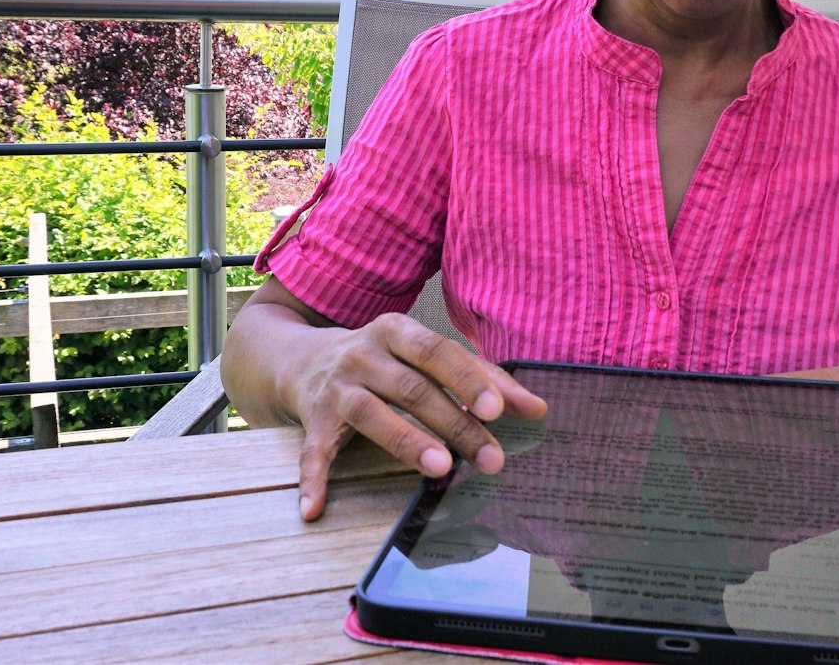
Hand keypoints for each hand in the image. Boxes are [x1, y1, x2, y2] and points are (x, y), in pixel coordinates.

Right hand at [281, 313, 546, 521]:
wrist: (302, 359)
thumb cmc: (385, 359)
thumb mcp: (426, 357)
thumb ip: (480, 378)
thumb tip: (536, 408)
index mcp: (396, 331)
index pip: (437, 352)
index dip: (467, 380)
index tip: (497, 410)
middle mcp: (363, 354)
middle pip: (412, 388)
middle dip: (454, 424)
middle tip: (491, 458)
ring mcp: (336, 388)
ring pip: (370, 413)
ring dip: (406, 442)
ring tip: (440, 468)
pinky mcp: (313, 421)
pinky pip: (313, 452)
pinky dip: (313, 480)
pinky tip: (315, 507)